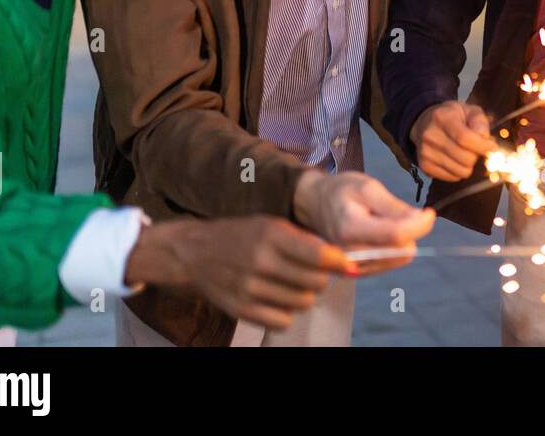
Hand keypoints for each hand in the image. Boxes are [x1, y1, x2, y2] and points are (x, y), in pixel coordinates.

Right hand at [125, 216, 345, 329]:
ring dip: (306, 295)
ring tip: (295, 284)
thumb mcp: (270, 224)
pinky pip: (283, 320)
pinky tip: (280, 298)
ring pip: (303, 303)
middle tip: (316, 273)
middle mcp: (260, 262)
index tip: (350, 265)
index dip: (340, 262)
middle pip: (315, 282)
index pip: (318, 254)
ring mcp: (249, 288)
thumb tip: (339, 257)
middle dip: (323, 279)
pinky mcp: (241, 310)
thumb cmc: (240, 235)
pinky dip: (288, 312)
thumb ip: (303, 239)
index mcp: (270, 235)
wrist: (194, 253)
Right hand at [293, 170, 434, 273]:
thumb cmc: (342, 191)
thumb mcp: (368, 188)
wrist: (315, 205)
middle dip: (409, 231)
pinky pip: (391, 263)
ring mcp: (353, 267)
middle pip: (401, 250)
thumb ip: (394, 207)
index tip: (429, 212)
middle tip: (396, 212)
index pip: (397, 235)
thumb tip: (421, 219)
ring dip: (402, 240)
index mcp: (350, 229)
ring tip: (383, 221)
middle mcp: (349, 254)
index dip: (420, 225)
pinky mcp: (359, 272)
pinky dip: (394, 248)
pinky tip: (380, 234)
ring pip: (399, 259)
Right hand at [410, 100, 493, 181]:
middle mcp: (431, 136)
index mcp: (443, 118)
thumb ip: (480, 122)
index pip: (465, 138)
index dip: (483, 146)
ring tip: (465, 153)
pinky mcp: (425, 166)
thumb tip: (486, 140)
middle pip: (465, 158)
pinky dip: (458, 171)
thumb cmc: (452, 117)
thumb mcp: (469, 110)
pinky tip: (455, 160)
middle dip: (477, 155)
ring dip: (468, 165)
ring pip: (461, 171)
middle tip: (476, 149)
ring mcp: (426, 153)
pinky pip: (452, 178)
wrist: (425, 123)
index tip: (492, 147)